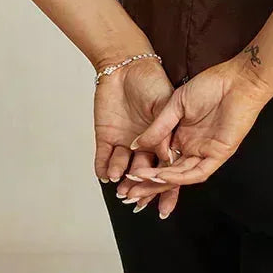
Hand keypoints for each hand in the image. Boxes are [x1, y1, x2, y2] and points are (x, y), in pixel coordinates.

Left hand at [93, 57, 181, 218]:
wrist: (125, 65)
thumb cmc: (150, 81)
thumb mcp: (164, 105)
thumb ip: (164, 132)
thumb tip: (169, 158)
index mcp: (162, 140)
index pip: (165, 169)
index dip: (165, 188)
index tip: (164, 206)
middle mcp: (143, 146)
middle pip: (142, 174)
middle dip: (139, 189)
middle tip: (134, 199)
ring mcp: (124, 143)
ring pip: (122, 168)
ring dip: (120, 176)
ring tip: (118, 178)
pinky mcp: (106, 137)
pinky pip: (103, 158)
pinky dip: (102, 167)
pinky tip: (104, 173)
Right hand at [124, 56, 272, 186]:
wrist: (237, 79)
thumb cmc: (211, 86)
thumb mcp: (176, 105)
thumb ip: (158, 127)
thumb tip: (136, 144)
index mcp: (182, 137)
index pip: (161, 161)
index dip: (144, 171)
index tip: (126, 177)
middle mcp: (193, 149)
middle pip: (169, 174)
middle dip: (148, 185)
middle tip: (128, 194)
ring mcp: (206, 153)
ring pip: (181, 177)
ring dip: (160, 183)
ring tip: (140, 185)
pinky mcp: (219, 154)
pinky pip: (198, 172)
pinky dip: (180, 177)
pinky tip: (163, 176)